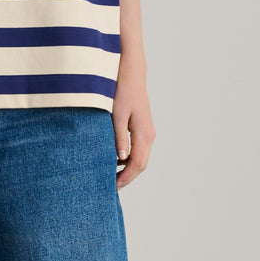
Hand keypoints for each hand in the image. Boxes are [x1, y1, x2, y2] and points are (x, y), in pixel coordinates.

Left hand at [112, 68, 154, 188]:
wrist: (130, 72)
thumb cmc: (122, 90)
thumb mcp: (117, 115)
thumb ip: (119, 138)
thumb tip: (121, 159)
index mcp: (144, 134)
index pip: (137, 164)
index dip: (126, 178)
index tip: (113, 187)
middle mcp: (149, 135)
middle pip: (141, 164)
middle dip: (127, 177)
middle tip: (110, 186)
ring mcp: (147, 131)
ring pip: (140, 157)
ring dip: (128, 169)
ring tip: (111, 176)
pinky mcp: (142, 127)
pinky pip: (138, 149)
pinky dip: (128, 158)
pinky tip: (115, 160)